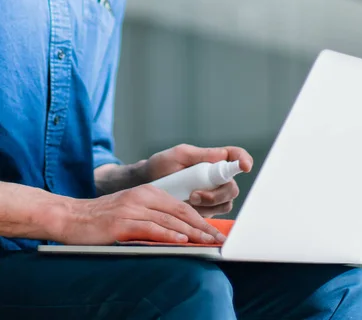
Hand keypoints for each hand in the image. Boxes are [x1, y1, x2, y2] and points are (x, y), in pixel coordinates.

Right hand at [59, 184, 225, 244]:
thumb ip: (156, 215)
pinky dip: (167, 235)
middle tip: (218, 239)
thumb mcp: (134, 208)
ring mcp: (131, 209)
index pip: (182, 206)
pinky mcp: (120, 223)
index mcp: (149, 192)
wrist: (70, 216)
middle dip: (202, 227)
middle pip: (180, 212)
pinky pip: (149, 228)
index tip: (215, 232)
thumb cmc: (104, 216)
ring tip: (206, 241)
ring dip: (191, 233)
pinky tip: (181, 241)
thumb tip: (182, 231)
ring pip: (168, 220)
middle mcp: (143, 197)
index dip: (201, 220)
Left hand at [142, 144, 252, 216]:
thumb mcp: (179, 155)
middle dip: (216, 195)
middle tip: (194, 195)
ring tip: (188, 200)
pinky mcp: (206, 210)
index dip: (244, 161)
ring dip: (208, 205)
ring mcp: (213, 195)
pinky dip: (202, 214)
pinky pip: (214, 215)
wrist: (146, 185)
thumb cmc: (161, 166)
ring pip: (225, 204)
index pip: (236, 157)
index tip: (244, 166)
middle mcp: (217, 178)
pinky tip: (187, 209)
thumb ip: (200, 154)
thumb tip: (223, 155)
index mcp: (213, 160)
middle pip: (232, 187)